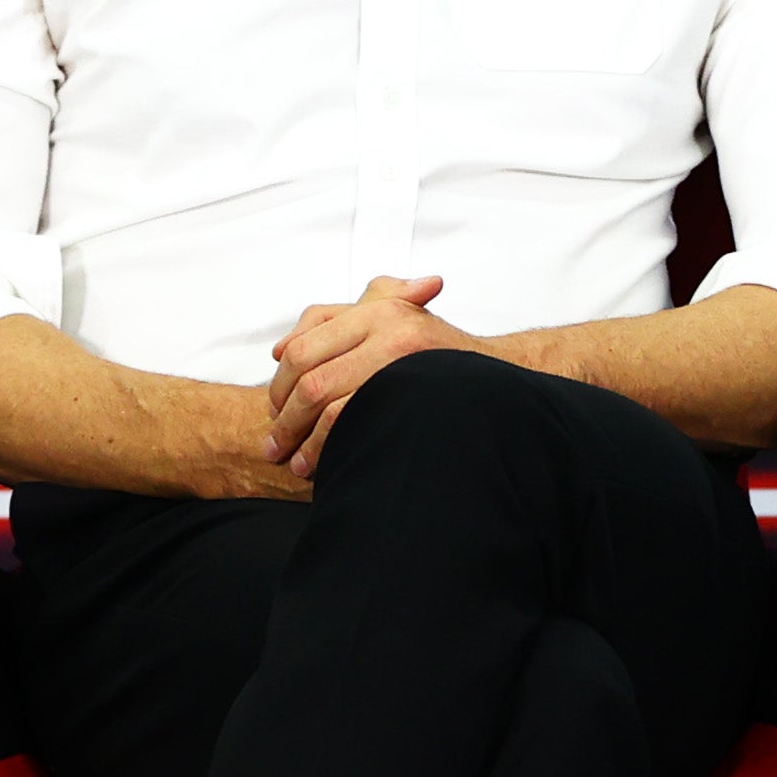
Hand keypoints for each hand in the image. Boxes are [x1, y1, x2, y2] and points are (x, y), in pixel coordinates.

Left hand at [265, 273, 475, 476]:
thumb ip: (341, 319)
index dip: (280, 382)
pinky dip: (328, 446)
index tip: (274, 408)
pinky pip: (350, 419)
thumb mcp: (399, 317)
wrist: (502, 382)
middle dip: (285, 415)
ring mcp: (399, 359)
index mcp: (379, 310)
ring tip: (295, 461)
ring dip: (301, 437)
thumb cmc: (445, 356)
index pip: (304, 344)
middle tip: (274, 443)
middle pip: (308, 374)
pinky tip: (325, 465)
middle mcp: (387, 328)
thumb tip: (283, 347)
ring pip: (324, 400)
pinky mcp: (408, 392)